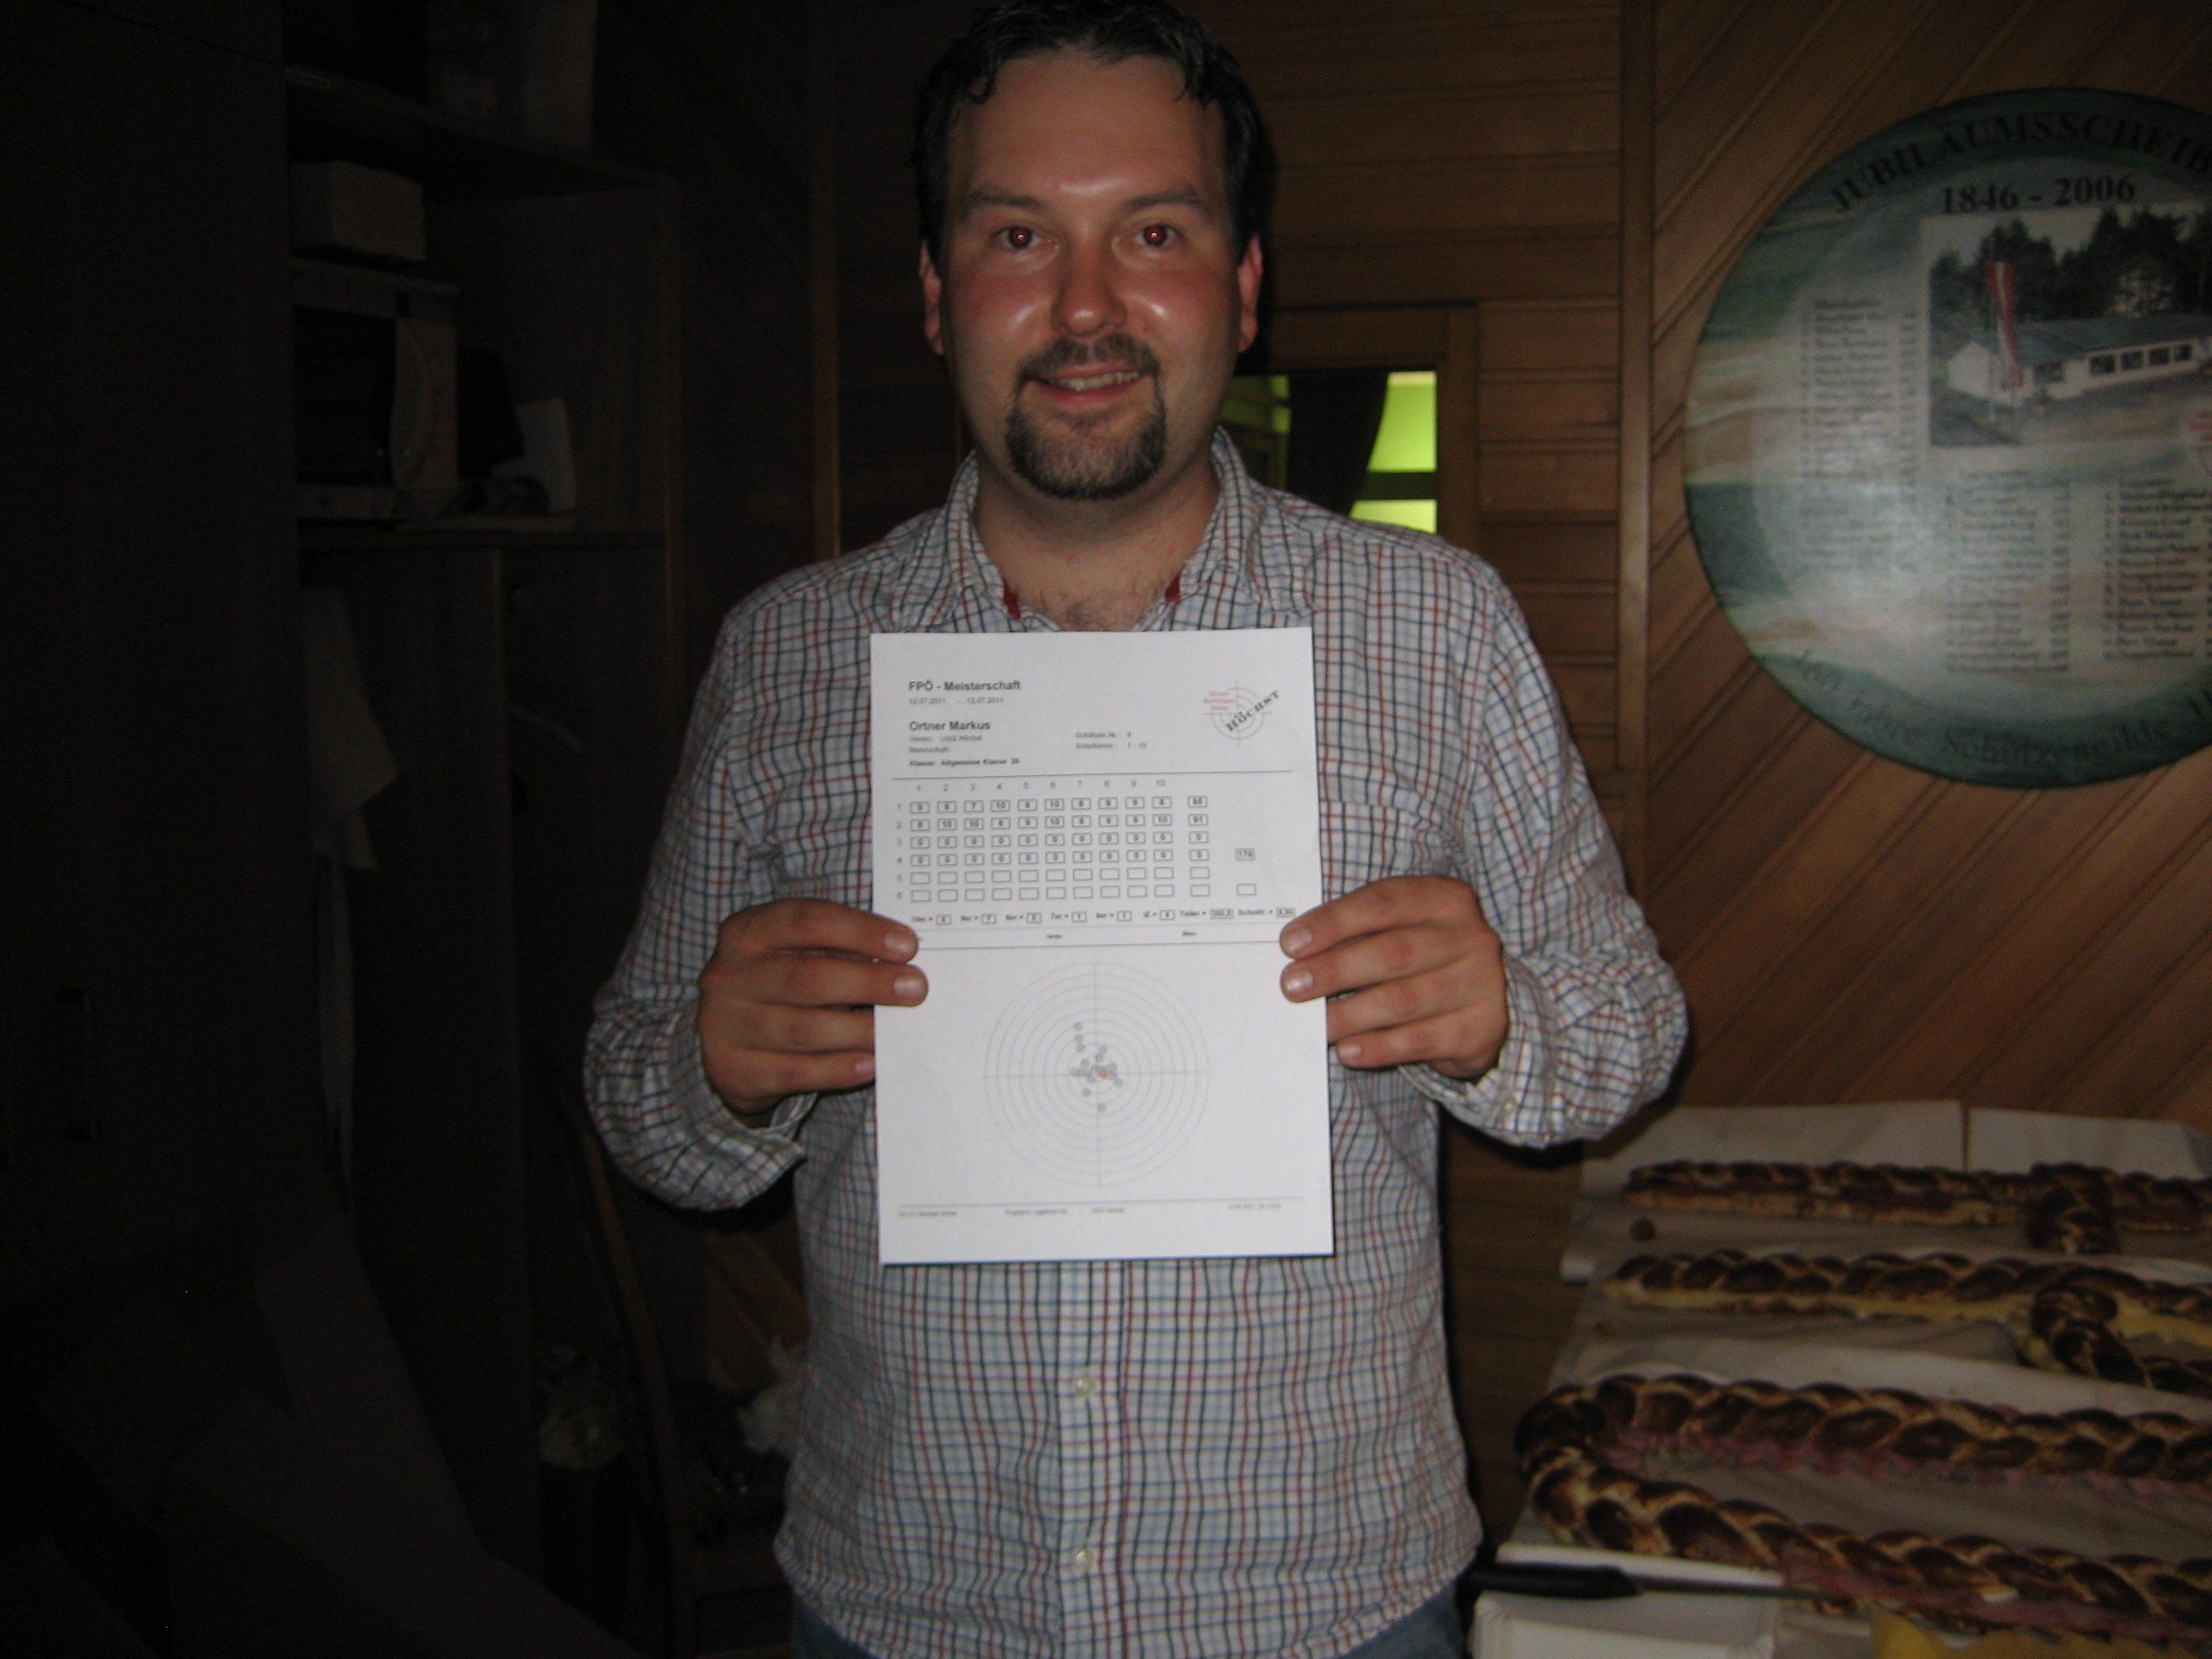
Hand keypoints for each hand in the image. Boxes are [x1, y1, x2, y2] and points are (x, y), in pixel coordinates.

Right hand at [697, 899, 924, 1117]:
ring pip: (803, 1029)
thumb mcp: (792, 954)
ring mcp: (726, 1024)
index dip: (860, 931)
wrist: (717, 1043)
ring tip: (896, 1030)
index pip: (806, 921)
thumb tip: (899, 963)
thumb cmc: (775, 986)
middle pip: (806, 977)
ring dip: (858, 1030)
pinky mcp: (735, 1070)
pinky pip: (795, 1072)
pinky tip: (869, 1063)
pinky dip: (837, 1068)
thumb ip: (835, 952)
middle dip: (868, 982)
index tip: (907, 945)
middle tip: (914, 988)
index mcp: (747, 931)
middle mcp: (730, 975)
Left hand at [1278, 876, 1506, 1077]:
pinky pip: (1421, 1040)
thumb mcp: (1400, 930)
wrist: (1484, 1001)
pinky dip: (1379, 1047)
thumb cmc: (1424, 958)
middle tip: (1292, 985)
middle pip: (1394, 952)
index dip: (1334, 922)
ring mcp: (1481, 983)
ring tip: (1317, 1025)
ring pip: (1405, 1000)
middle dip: (1336, 970)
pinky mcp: (1482, 1028)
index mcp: (1444, 899)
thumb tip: (1298, 958)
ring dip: (1351, 1014)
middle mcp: (1470, 936)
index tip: (1291, 943)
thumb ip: (1359, 934)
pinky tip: (1348, 1050)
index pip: (1384, 903)